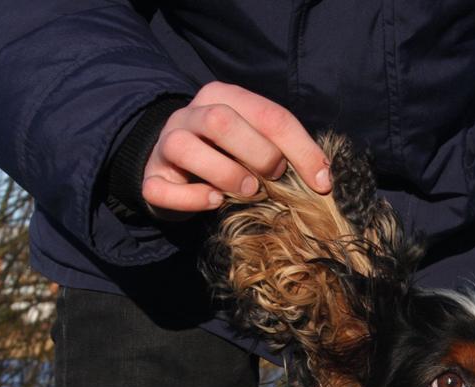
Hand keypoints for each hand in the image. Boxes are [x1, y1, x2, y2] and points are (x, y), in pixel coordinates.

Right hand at [141, 81, 331, 215]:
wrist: (176, 168)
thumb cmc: (228, 155)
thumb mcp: (257, 143)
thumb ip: (284, 150)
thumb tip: (323, 179)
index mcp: (224, 96)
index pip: (268, 115)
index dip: (300, 149)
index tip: (322, 182)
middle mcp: (191, 114)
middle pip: (222, 121)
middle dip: (258, 153)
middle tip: (273, 178)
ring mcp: (166, 143)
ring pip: (186, 147)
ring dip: (225, 174)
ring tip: (247, 192)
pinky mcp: (150, 177)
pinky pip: (162, 188)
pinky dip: (192, 199)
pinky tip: (214, 202)